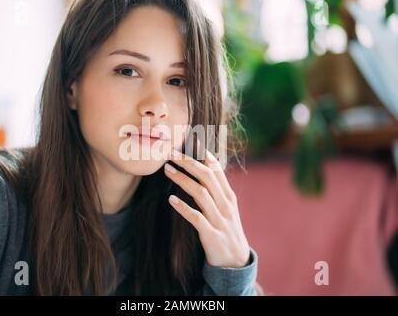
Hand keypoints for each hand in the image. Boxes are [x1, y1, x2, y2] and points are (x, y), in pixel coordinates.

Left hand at [164, 144, 250, 268]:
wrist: (236, 262)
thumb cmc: (226, 230)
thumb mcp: (225, 208)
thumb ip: (215, 190)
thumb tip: (202, 169)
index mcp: (229, 196)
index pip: (217, 169)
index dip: (204, 154)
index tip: (191, 140)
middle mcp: (225, 204)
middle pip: (207, 177)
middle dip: (189, 162)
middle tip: (171, 152)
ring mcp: (219, 219)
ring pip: (201, 193)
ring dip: (183, 180)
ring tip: (167, 170)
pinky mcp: (211, 235)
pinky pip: (197, 218)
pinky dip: (184, 208)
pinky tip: (171, 200)